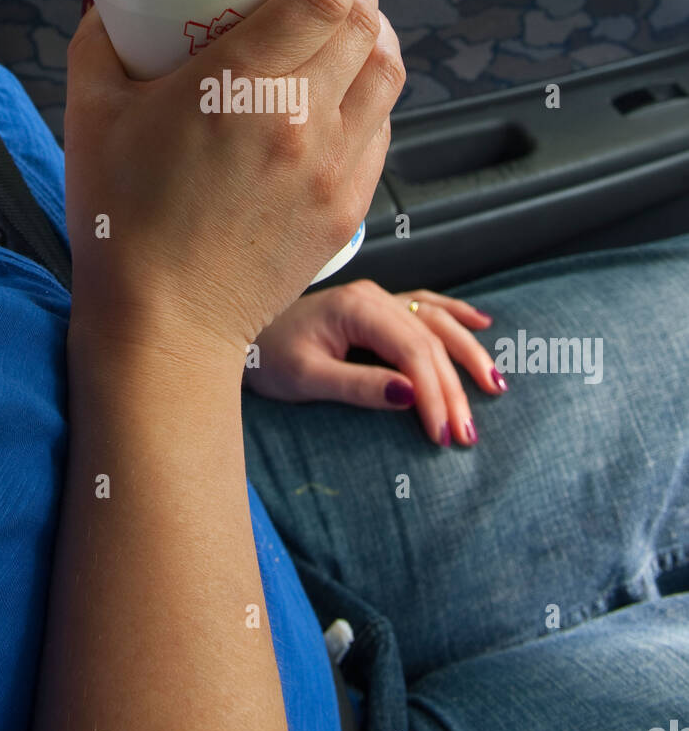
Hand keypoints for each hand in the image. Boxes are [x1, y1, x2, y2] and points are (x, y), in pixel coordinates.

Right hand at [64, 0, 403, 355]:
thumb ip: (102, 42)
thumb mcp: (91, 113)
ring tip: (346, 33)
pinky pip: (382, 132)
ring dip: (375, 40)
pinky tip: (341, 100)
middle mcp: (304, 120)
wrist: (163, 323)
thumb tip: (112, 4)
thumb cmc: (120, 221)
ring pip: (389, 76)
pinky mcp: (348, 208)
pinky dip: (372, 100)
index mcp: (244, 85)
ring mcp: (334, 168)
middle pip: (367, 24)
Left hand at [245, 279, 503, 445]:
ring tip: (494, 387)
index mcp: (355, 308)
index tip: (444, 434)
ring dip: (467, 354)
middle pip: (430, 340)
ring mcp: (377, 298)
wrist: (236, 329)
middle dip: (454, 387)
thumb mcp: (305, 379)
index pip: (411, 352)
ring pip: (436, 322)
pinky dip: (456, 315)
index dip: (433, 393)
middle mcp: (372, 297)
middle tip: (468, 434)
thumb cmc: (265, 356)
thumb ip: (357, 385)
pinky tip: (483, 326)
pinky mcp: (377, 306)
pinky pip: (427, 305)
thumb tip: (408, 395)